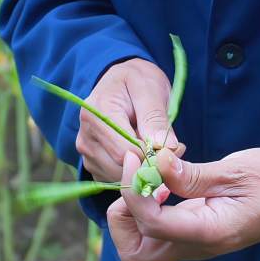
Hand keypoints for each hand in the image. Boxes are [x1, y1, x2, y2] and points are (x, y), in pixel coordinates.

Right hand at [76, 58, 185, 181]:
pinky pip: (117, 179)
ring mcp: (87, 153)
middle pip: (122, 168)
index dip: (153, 155)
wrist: (122, 81)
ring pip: (120, 177)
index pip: (126, 151)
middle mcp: (85, 136)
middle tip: (170, 147)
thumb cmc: (138, 81)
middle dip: (150, 163)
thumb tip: (165, 148)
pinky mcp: (93, 164)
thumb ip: (156, 118)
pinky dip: (134, 172)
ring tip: (155, 146)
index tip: (174, 146)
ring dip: (143, 169)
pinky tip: (143, 154)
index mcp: (96, 114)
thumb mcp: (151, 89)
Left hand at [106, 148, 259, 260]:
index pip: (150, 223)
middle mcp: (198, 247)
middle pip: (135, 255)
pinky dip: (146, 213)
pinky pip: (158, 236)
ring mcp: (196, 245)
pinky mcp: (196, 236)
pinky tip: (162, 186)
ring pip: (142, 250)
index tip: (137, 160)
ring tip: (149, 182)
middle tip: (136, 183)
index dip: (132, 191)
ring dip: (131, 218)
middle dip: (122, 219)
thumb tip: (155, 163)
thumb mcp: (234, 170)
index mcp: (209, 232)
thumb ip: (189, 174)